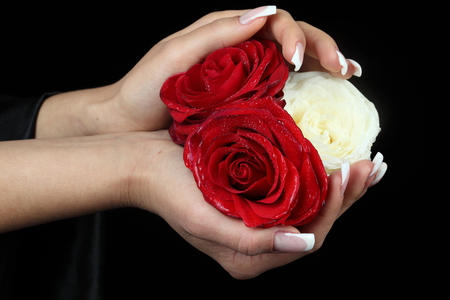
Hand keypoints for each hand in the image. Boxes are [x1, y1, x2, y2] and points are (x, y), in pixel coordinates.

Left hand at [36, 6, 360, 138]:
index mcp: (229, 33)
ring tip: (347, 77)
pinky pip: (284, 91)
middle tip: (344, 69)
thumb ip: (219, 33)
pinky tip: (325, 100)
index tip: (299, 61)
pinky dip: (308, 92)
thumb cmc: (145, 89)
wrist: (128, 123)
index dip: (296, 36)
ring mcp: (248, 77)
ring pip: (296, 64)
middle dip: (323, 49)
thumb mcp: (176, 56)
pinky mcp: (248, 102)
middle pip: (294, 40)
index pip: (276, 22)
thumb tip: (265, 14)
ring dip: (324, 67)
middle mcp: (243, 51)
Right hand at [132, 132, 381, 278]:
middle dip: (346, 197)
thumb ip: (252, 241)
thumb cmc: (168, 191)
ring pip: (310, 207)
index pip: (308, 240)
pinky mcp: (255, 200)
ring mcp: (258, 221)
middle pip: (316, 224)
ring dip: (339, 186)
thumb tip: (303, 243)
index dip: (332, 210)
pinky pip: (295, 191)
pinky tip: (333, 158)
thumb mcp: (204, 221)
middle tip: (371, 167)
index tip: (343, 174)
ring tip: (365, 163)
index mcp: (248, 258)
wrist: (144, 166)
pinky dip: (317, 175)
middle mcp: (258, 244)